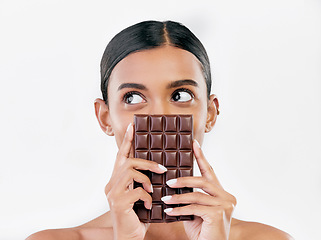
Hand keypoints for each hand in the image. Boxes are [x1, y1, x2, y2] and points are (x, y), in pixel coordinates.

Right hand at [105, 123, 167, 239]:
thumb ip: (142, 182)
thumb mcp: (139, 195)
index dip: (127, 141)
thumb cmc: (136, 216)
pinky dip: (146, 196)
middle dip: (146, 162)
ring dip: (147, 179)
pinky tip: (148, 205)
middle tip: (162, 168)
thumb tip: (159, 168)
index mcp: (116, 181)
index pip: (121, 157)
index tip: (132, 127)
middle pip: (127, 162)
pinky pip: (137, 190)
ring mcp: (113, 193)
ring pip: (131, 172)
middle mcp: (111, 184)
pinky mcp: (119, 202)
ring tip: (153, 189)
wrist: (129, 237)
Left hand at [161, 140, 236, 239]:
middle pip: (203, 180)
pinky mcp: (218, 214)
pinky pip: (194, 208)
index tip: (194, 143)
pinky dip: (180, 209)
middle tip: (169, 181)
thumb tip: (173, 184)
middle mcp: (226, 196)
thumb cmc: (203, 231)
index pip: (210, 171)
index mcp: (221, 193)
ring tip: (164, 198)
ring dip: (178, 196)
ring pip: (197, 194)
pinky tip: (169, 211)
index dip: (201, 156)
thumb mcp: (195, 211)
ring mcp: (224, 205)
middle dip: (184, 179)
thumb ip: (190, 197)